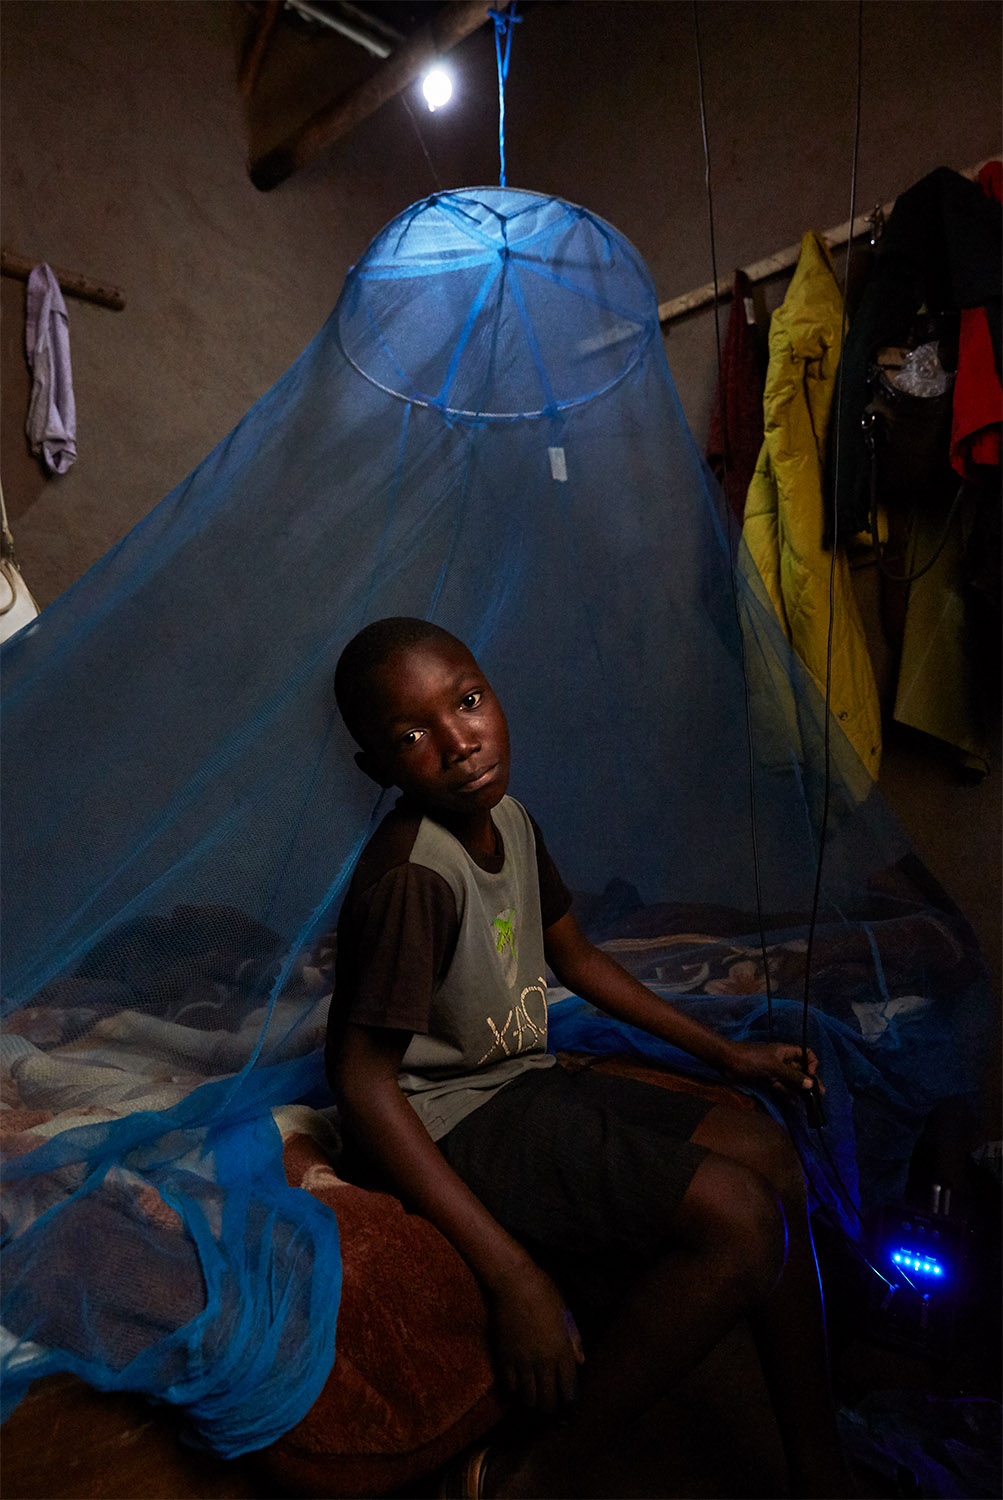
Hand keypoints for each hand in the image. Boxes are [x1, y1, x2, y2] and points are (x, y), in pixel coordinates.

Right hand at [488, 1261, 584, 1412]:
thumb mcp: (566, 1314)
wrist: (515, 1283)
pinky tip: (519, 1389)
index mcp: (562, 1351)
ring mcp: (523, 1361)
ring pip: (528, 1397)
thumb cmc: (546, 1294)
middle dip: (551, 1411)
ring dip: (533, 1403)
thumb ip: (574, 1340)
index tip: (570, 1412)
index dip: (570, 1404)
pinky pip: (510, 1384)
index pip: (569, 1389)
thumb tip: (582, 1362)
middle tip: (551, 1414)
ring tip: (535, 1404)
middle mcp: (544, 1361)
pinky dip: (515, 1390)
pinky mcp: (505, 1357)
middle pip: (548, 1400)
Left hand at [723, 1040, 823, 1098]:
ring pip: (791, 1080)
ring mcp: (774, 1070)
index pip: (805, 1054)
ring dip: (799, 1089)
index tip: (810, 1074)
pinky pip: (781, 1087)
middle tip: (819, 1094)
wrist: (728, 1062)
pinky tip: (794, 1102)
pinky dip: (787, 1093)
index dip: (811, 1064)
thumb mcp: (774, 1067)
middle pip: (800, 1070)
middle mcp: (782, 1060)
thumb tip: (810, 1084)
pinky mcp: (766, 1080)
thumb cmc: (751, 1059)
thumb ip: (792, 1076)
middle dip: (809, 1081)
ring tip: (809, 1102)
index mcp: (785, 1052)